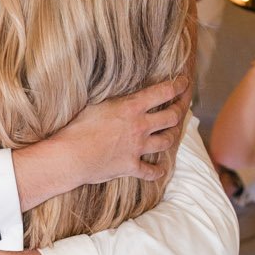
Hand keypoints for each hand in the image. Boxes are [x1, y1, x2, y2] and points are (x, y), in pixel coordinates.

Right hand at [15, 77, 186, 203]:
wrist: (70, 156)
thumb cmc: (77, 127)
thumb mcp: (97, 103)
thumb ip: (115, 100)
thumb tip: (120, 94)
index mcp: (132, 107)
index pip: (163, 92)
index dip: (178, 86)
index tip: (184, 83)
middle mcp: (140, 126)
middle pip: (172, 117)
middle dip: (181, 110)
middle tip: (182, 106)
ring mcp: (137, 148)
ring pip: (166, 142)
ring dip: (172, 136)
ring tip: (173, 133)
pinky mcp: (131, 166)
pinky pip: (151, 171)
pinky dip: (157, 171)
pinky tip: (160, 170)